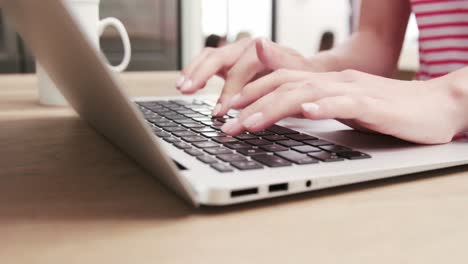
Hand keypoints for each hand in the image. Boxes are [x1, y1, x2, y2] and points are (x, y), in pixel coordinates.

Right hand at [176, 38, 321, 116]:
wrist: (302, 73)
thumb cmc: (299, 75)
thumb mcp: (295, 69)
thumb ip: (278, 57)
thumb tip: (261, 43)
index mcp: (259, 50)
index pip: (238, 69)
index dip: (228, 90)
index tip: (221, 111)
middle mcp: (244, 48)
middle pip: (217, 57)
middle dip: (201, 74)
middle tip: (188, 90)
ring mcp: (235, 54)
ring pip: (208, 57)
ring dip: (193, 71)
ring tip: (182, 87)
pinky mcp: (228, 63)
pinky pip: (208, 63)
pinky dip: (196, 72)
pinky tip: (187, 86)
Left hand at [221, 69, 466, 143]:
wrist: (437, 105)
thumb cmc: (390, 110)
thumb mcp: (345, 105)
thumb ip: (317, 105)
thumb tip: (288, 112)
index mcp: (326, 82)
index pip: (280, 81)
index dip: (251, 93)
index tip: (228, 110)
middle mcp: (335, 81)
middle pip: (285, 85)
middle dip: (251, 104)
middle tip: (226, 124)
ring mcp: (354, 90)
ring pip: (307, 93)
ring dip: (274, 107)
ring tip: (250, 122)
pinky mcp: (375, 105)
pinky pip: (346, 102)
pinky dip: (324, 106)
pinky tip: (306, 112)